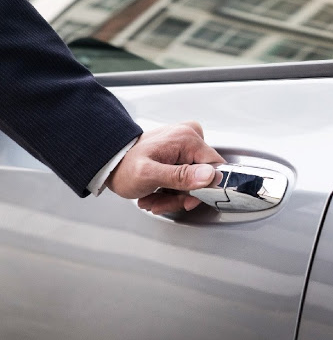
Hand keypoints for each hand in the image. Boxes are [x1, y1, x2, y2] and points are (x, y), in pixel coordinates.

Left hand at [105, 121, 223, 213]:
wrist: (108, 163)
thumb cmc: (123, 166)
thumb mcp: (149, 175)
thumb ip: (180, 176)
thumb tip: (209, 176)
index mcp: (187, 138)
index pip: (216, 168)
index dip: (203, 189)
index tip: (186, 200)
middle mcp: (190, 137)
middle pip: (203, 177)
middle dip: (182, 195)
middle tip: (161, 202)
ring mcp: (186, 145)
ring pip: (194, 181)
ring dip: (174, 196)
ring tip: (153, 199)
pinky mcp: (181, 153)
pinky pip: (186, 178)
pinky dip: (171, 190)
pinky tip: (155, 194)